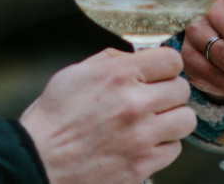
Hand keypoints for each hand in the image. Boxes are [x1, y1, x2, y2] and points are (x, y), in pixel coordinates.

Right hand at [19, 48, 195, 183]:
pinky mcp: (142, 165)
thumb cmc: (52, 118)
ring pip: (185, 120)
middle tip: (154, 98)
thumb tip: (137, 57)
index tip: (158, 72)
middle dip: (169, 91)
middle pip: (181, 89)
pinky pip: (174, 149)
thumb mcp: (75, 73)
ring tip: (154, 121)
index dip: (164, 65)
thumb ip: (111, 61)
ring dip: (172, 119)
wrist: (37, 161)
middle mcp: (134, 104)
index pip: (171, 59)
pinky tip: (144, 143)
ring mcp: (141, 137)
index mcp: (118, 75)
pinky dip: (163, 146)